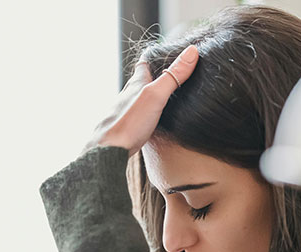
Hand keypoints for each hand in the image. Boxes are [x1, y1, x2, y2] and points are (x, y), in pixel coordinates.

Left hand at [82, 45, 198, 156]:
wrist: (108, 151)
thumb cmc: (129, 123)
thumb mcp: (155, 96)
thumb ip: (173, 76)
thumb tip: (192, 51)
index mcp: (136, 84)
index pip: (145, 63)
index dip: (156, 56)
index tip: (168, 52)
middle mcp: (129, 95)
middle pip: (142, 80)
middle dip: (155, 75)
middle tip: (171, 73)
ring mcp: (126, 111)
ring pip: (139, 98)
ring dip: (151, 95)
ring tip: (165, 95)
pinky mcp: (128, 127)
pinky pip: (140, 115)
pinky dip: (148, 113)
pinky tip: (153, 120)